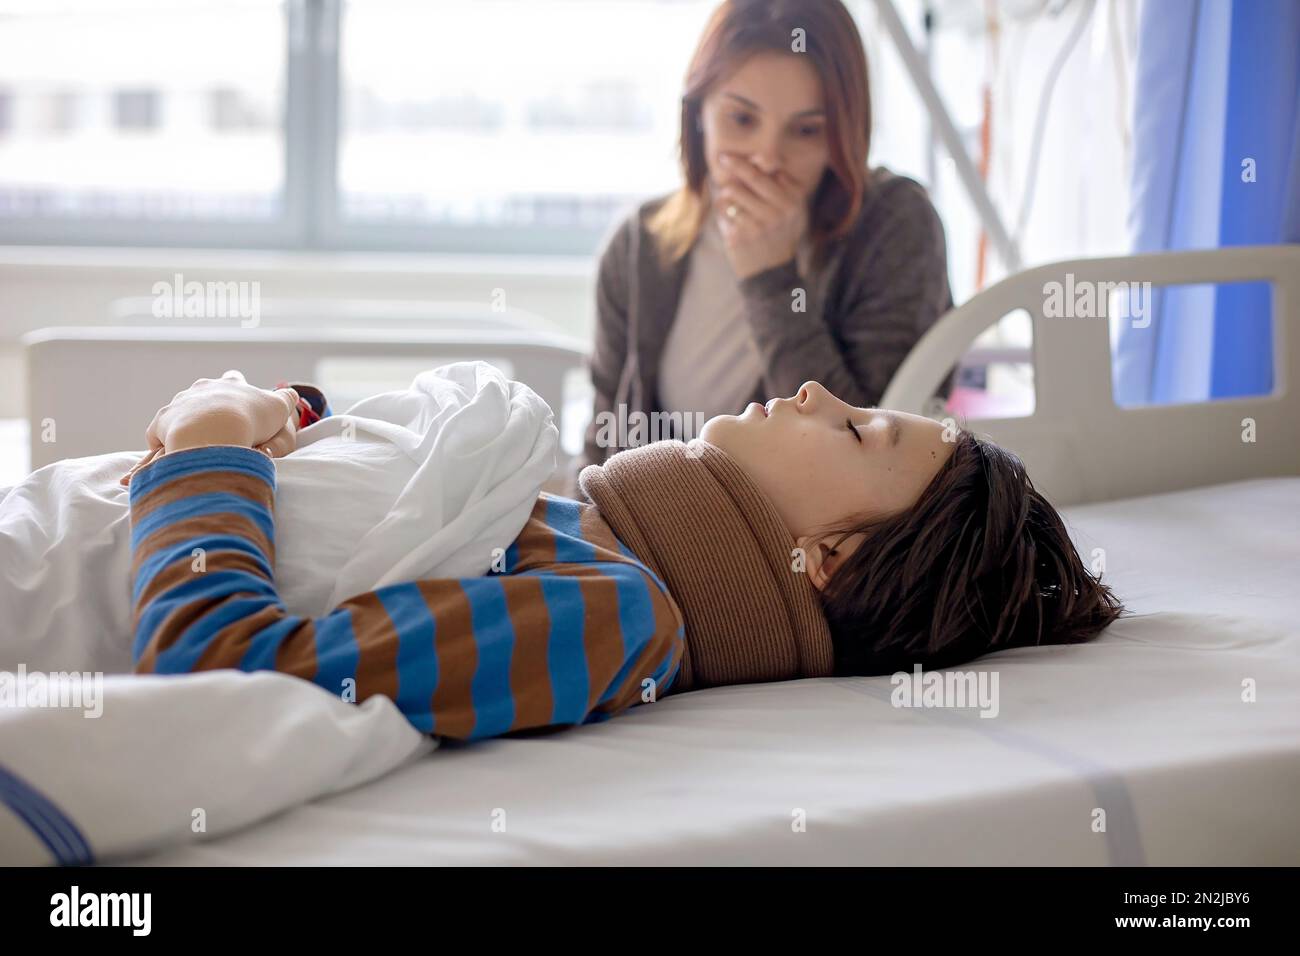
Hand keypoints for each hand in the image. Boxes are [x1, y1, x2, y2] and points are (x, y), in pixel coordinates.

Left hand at [119, 371, 298, 485]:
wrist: (215, 427)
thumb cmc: (251, 416)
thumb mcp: (279, 407)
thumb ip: (286, 399)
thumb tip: (291, 394)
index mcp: (229, 384)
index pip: (234, 379)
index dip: (237, 388)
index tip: (239, 399)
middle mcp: (201, 389)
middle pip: (203, 392)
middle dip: (207, 405)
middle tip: (216, 424)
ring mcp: (179, 404)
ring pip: (179, 412)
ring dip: (184, 424)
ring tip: (191, 444)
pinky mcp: (162, 423)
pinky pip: (158, 434)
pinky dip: (162, 443)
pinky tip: (169, 455)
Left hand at [712, 153, 808, 279]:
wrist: (772, 270)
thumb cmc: (781, 231)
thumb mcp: (793, 208)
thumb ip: (782, 183)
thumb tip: (759, 159)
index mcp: (792, 201)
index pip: (762, 174)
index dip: (743, 162)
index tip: (726, 155)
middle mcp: (777, 213)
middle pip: (747, 178)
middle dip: (732, 167)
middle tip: (722, 159)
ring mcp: (758, 227)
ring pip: (730, 193)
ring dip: (726, 192)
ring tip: (729, 197)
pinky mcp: (740, 238)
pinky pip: (722, 213)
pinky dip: (722, 211)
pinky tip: (729, 217)